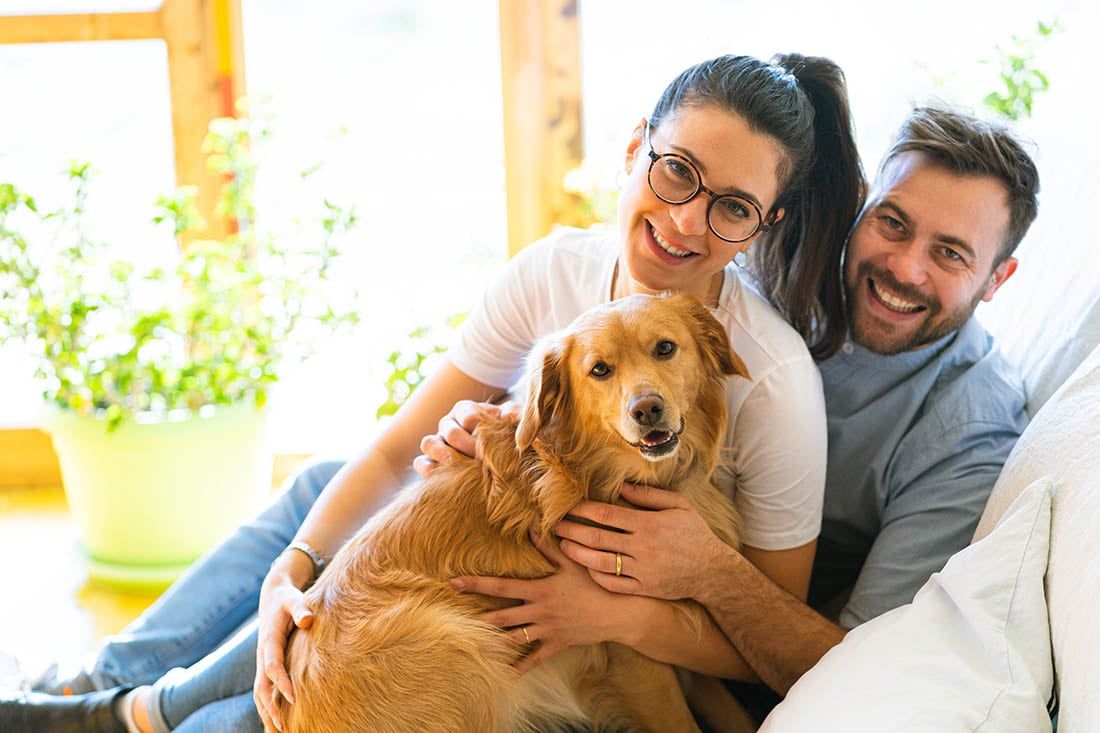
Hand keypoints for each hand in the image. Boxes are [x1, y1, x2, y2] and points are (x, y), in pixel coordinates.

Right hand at [254, 555, 315, 731]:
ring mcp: (262, 660)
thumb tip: (308, 620)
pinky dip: (267, 704)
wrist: (273, 594)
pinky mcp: (266, 663)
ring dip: (266, 711)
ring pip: (259, 691)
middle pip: (261, 686)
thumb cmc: (287, 598)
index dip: (282, 682)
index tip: (294, 698)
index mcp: (269, 640)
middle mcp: (262, 654)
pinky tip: (277, 719)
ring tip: (279, 730)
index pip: (273, 666)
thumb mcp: (294, 599)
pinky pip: (263, 688)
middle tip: (283, 726)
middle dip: (270, 707)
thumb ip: (301, 608)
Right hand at [413, 399, 520, 475]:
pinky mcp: (429, 460)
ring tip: (462, 467)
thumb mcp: (512, 423)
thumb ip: (514, 415)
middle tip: (482, 460)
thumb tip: (511, 416)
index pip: (468, 415)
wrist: (496, 459)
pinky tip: (447, 479)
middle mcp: (448, 424)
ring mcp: (436, 442)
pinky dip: (430, 470)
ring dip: (445, 456)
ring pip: (429, 443)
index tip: (492, 440)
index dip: (479, 428)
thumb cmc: (503, 435)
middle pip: (450, 432)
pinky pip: (421, 463)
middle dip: (467, 446)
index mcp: (466, 410)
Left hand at [450, 530, 623, 672]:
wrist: (619, 612)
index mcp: (539, 590)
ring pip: (513, 638)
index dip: (476, 584)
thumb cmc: (596, 583)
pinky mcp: (556, 644)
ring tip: (471, 641)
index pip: (501, 587)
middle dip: (476, 616)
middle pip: (500, 616)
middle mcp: (539, 612)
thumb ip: (548, 546)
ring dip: (492, 640)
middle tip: (451, 616)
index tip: (454, 582)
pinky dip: (519, 667)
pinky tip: (504, 673)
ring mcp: (546, 630)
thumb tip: (530, 525)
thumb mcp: (572, 562)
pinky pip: (535, 659)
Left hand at [554, 483, 729, 600]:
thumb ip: (649, 496)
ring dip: (577, 554)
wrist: (713, 571)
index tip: (567, 506)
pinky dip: (596, 576)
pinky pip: (613, 584)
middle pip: (596, 538)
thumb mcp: (679, 506)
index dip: (582, 510)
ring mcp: (642, 570)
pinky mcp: (644, 589)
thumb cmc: (694, 534)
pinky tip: (585, 567)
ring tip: (563, 546)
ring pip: (600, 562)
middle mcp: (642, 547)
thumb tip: (621, 486)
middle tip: (556, 525)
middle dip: (572, 530)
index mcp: (648, 524)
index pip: (606, 514)